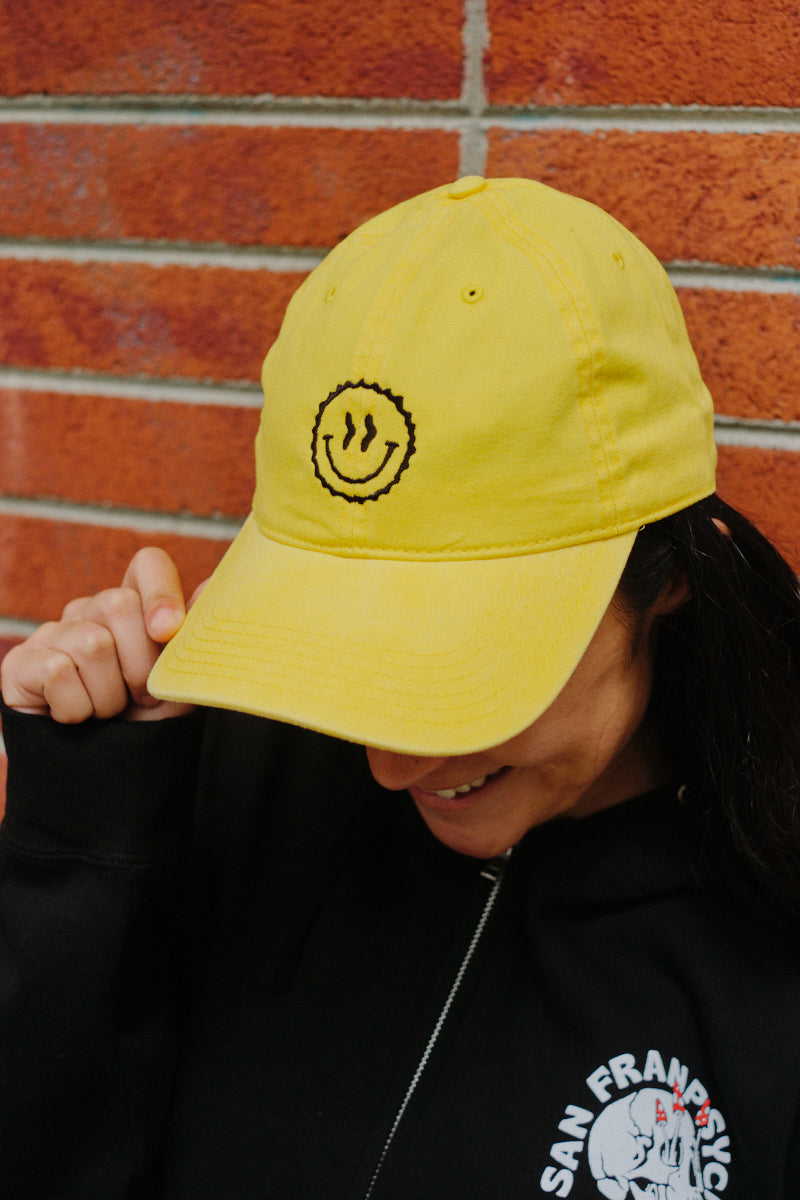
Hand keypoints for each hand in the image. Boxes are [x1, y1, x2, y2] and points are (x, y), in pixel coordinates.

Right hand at [0, 548, 201, 722]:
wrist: (105, 778)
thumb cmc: (144, 722)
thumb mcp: (179, 683)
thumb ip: (194, 639)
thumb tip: (213, 590)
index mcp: (134, 609)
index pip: (148, 565)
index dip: (161, 591)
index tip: (169, 631)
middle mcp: (90, 612)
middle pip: (119, 604)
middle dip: (140, 664)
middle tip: (138, 697)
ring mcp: (53, 634)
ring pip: (91, 643)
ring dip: (109, 695)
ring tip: (106, 711)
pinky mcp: (21, 662)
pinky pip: (58, 671)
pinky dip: (78, 707)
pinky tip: (77, 718)